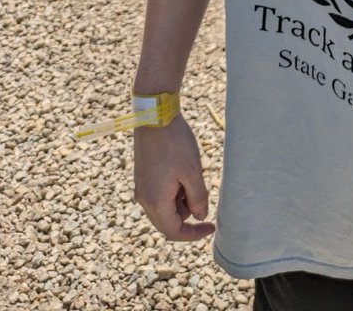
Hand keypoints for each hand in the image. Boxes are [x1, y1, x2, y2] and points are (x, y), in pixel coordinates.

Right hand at [134, 115, 214, 241]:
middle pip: (167, 222)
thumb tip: (199, 216)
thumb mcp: (193, 171)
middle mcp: (144, 199)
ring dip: (180, 201)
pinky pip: (158, 195)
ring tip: (191, 176)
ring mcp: (141, 188)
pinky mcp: (142, 177)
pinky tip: (182, 172)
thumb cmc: (175, 143)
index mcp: (156, 202)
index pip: (174, 232)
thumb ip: (197, 198)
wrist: (155, 117)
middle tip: (201, 194)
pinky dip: (173, 192)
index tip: (211, 227)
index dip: (193, 234)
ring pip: (164, 208)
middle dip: (187, 215)